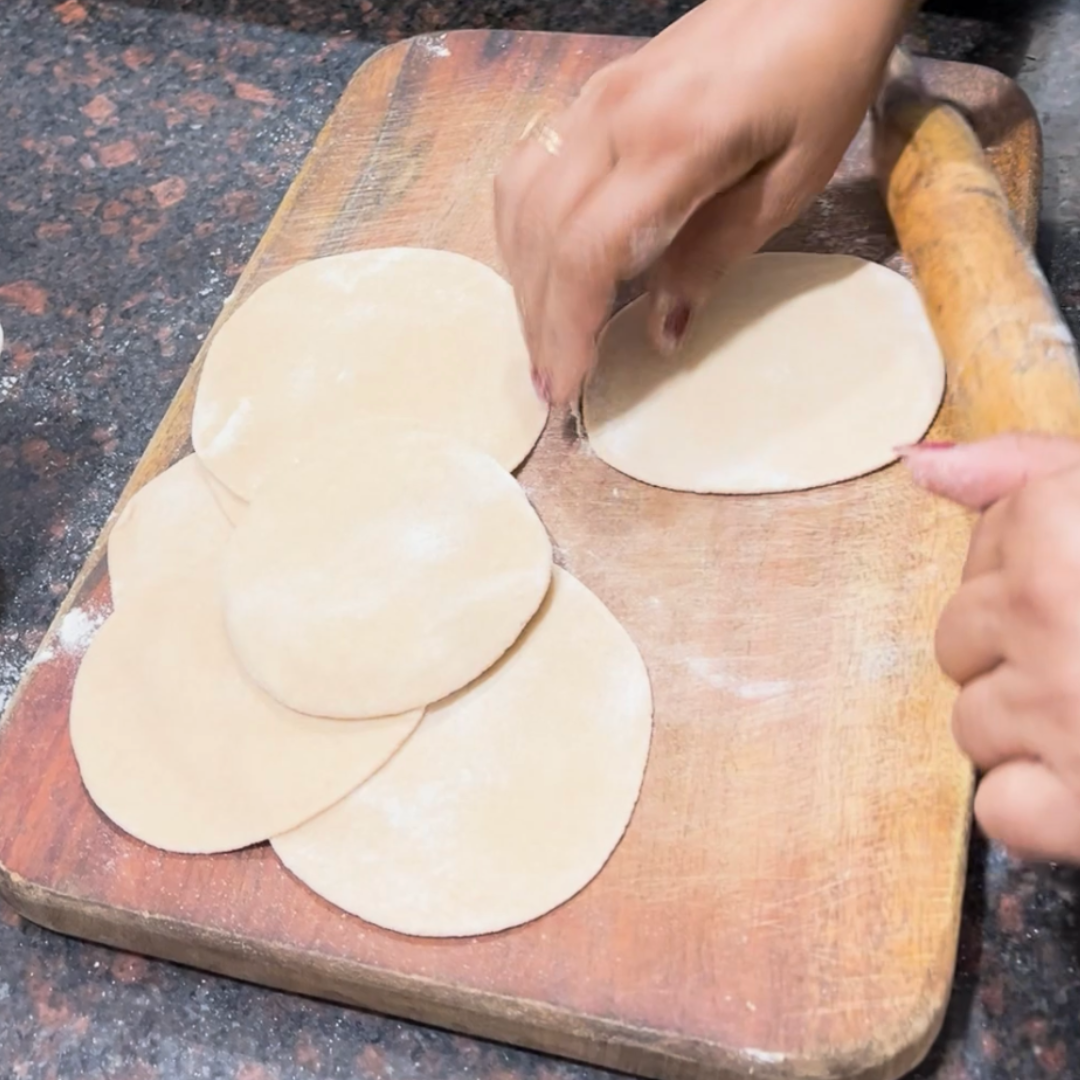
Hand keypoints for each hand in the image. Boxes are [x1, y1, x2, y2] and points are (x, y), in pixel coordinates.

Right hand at [494, 0, 910, 404]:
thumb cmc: (823, 80)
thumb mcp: (791, 181)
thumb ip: (716, 254)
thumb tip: (660, 334)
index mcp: (672, 142)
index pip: (587, 249)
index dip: (568, 327)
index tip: (565, 388)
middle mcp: (611, 118)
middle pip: (543, 233)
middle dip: (538, 320)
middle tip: (545, 384)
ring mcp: (592, 100)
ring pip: (523, 201)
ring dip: (522, 280)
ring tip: (538, 339)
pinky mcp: (591, 95)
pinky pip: (531, 169)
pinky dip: (522, 231)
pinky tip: (537, 268)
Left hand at [905, 435, 1079, 862]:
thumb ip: (1031, 470)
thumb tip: (921, 462)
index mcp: (1062, 526)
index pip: (981, 543)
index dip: (1034, 561)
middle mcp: (1048, 612)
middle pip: (957, 637)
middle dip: (1018, 647)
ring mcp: (1062, 712)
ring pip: (970, 724)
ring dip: (1029, 728)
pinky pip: (1000, 810)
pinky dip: (1040, 808)